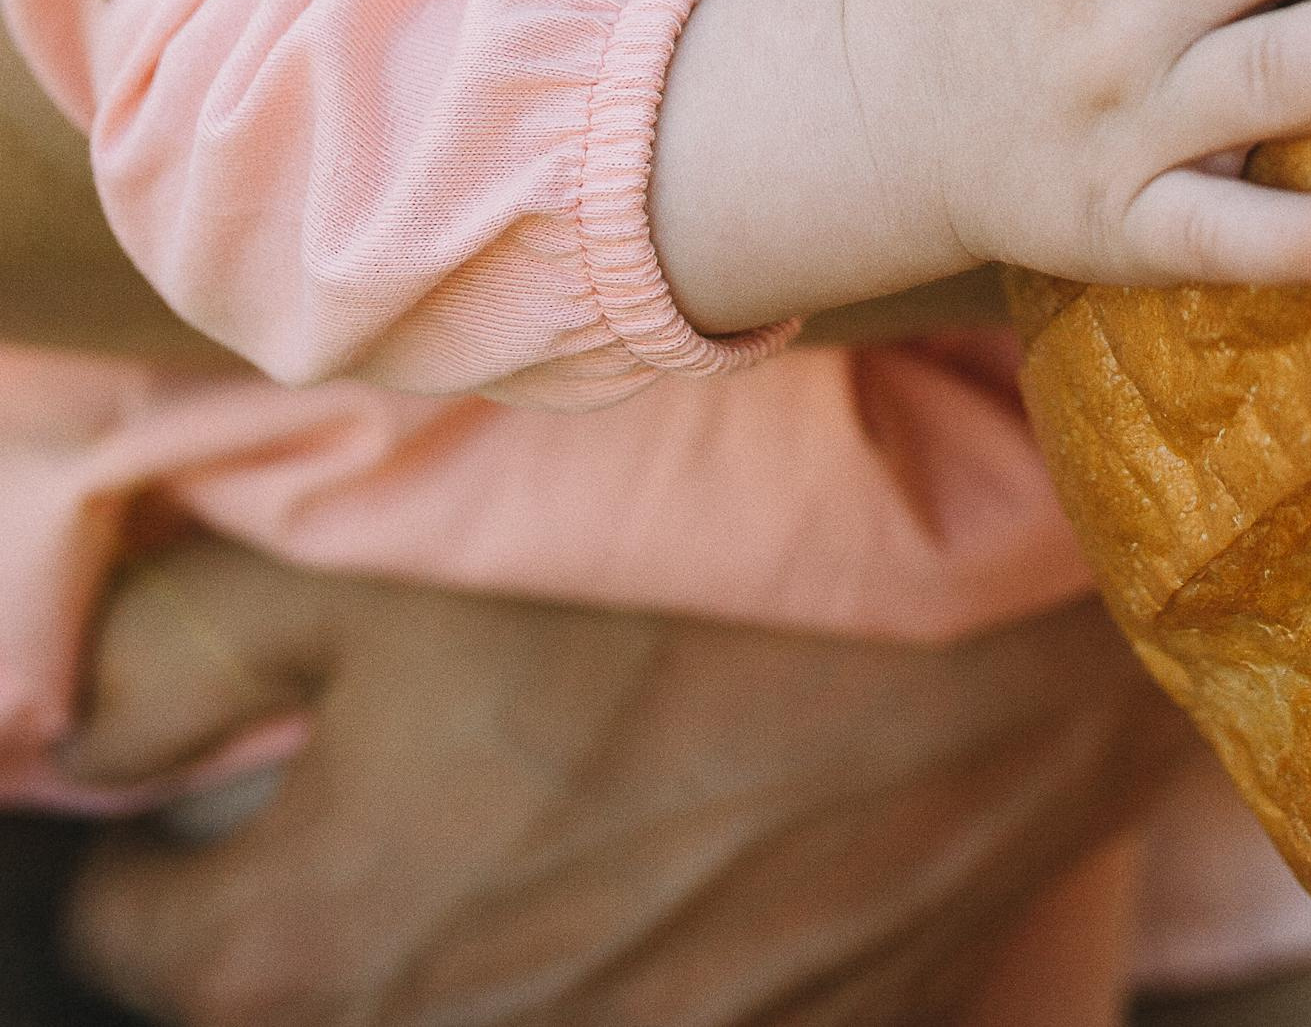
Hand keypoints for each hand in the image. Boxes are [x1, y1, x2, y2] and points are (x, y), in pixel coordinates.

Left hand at [56, 538, 1182, 1026]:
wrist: (983, 628)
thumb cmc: (672, 567)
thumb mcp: (381, 564)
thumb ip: (179, 654)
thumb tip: (70, 737)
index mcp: (319, 943)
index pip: (132, 944)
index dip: (158, 847)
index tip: (209, 772)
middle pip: (309, 995)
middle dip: (319, 895)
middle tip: (398, 760)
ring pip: (476, 1003)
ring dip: (481, 924)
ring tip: (555, 788)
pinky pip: (644, 1007)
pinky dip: (634, 946)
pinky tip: (687, 833)